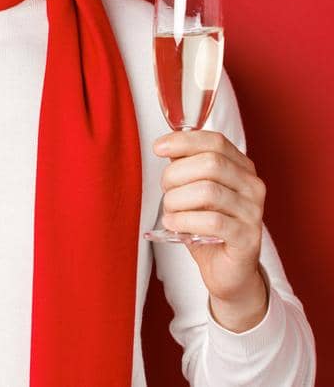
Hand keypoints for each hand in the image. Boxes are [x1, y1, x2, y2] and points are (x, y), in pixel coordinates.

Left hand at [153, 129, 269, 330]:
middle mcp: (252, 186)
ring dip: (177, 201)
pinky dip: (184, 220)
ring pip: (208, 191)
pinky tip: (174, 224)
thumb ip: (185, 168)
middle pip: (209, 163)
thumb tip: (166, 147)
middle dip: (175, 175)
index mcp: (241, 168)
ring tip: (170, 212)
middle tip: (165, 191)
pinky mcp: (248, 237)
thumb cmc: (206, 227)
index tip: (158, 148)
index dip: (183, 141)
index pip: (215, 141)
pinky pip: (212, 221)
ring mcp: (254, 212)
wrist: (227, 270)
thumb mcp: (193, 191)